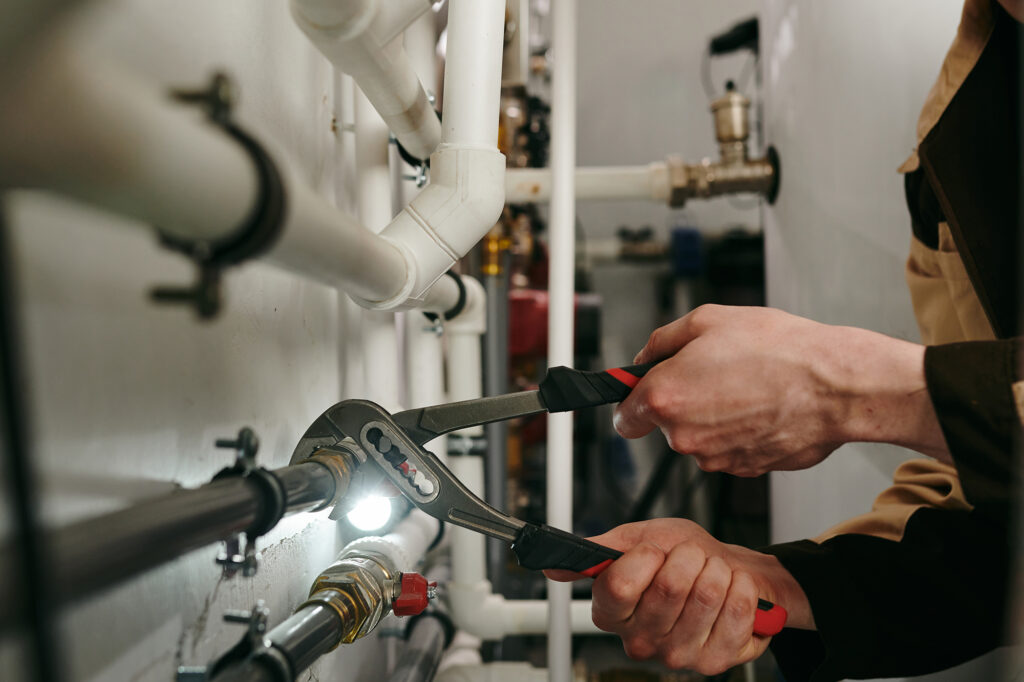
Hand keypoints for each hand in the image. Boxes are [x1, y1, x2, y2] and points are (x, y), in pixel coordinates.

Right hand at [545, 519, 810, 673]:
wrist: (726, 571)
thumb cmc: (682, 557)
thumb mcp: (637, 540)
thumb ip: (598, 552)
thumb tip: (552, 566)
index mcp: (612, 611)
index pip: (619, 586)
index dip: (645, 558)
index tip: (654, 550)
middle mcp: (639, 639)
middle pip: (669, 588)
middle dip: (688, 557)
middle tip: (690, 559)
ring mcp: (676, 654)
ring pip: (705, 595)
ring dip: (716, 570)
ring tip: (711, 573)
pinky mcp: (713, 661)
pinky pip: (735, 610)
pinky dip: (739, 588)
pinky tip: (730, 589)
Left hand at [614, 305, 948, 475]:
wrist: (835, 385)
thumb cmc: (778, 349)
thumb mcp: (708, 320)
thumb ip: (662, 341)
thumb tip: (644, 358)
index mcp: (666, 397)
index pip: (624, 417)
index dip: (634, 401)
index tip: (645, 392)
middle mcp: (684, 435)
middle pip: (666, 425)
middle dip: (683, 402)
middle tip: (717, 372)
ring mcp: (715, 458)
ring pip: (700, 438)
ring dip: (714, 417)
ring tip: (748, 387)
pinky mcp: (745, 469)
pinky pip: (730, 449)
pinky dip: (741, 432)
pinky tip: (764, 407)